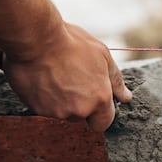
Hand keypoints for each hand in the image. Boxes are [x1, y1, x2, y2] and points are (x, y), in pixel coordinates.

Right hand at [2, 23, 131, 131]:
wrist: (35, 39)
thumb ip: (116, 81)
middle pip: (82, 116)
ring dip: (62, 100)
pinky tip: (44, 77)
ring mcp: (55, 111)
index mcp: (99, 99)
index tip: (95, 98)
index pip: (104, 122)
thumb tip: (125, 97)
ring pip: (62, 112)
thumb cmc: (71, 43)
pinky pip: (44, 107)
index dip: (101, 112)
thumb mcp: (103, 56)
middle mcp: (78, 110)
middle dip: (80, 103)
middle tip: (74, 78)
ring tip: (57, 75)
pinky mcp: (35, 108)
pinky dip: (45, 97)